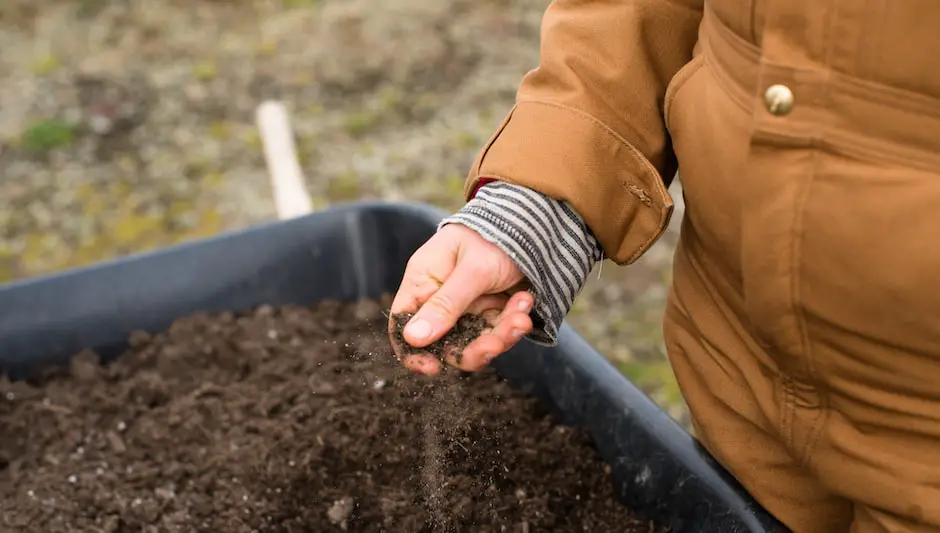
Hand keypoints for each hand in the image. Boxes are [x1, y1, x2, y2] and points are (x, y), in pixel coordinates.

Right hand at [388, 224, 534, 374]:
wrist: (532, 222)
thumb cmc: (493, 236)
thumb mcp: (472, 270)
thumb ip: (445, 304)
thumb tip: (412, 339)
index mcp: (423, 281)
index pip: (403, 323)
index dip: (412, 351)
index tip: (433, 368)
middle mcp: (441, 297)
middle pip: (445, 342)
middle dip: (473, 348)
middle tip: (496, 343)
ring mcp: (467, 306)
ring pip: (475, 341)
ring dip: (501, 335)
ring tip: (521, 318)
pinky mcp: (491, 310)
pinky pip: (497, 331)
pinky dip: (514, 321)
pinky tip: (525, 301)